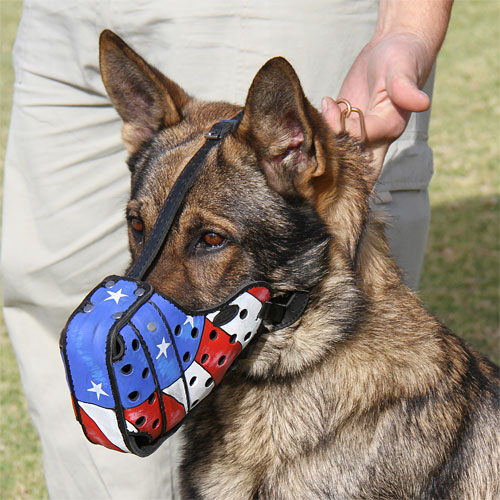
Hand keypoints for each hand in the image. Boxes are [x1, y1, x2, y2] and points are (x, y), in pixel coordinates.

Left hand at [322, 33, 433, 168]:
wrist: (394, 48)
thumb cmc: (402, 57)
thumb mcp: (402, 69)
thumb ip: (405, 88)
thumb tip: (423, 104)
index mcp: (388, 128)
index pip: (358, 141)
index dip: (340, 128)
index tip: (329, 104)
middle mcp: (374, 138)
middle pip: (351, 166)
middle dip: (330, 157)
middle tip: (316, 129)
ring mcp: (358, 135)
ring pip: (337, 154)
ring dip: (321, 141)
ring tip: (320, 108)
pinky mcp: (345, 127)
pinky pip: (329, 141)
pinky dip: (318, 133)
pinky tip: (317, 111)